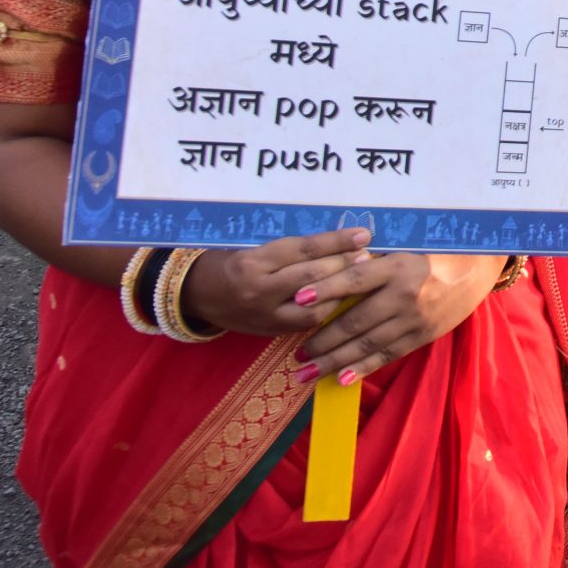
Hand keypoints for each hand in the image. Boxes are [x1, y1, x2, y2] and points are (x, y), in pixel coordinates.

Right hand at [177, 228, 375, 336]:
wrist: (199, 295)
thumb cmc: (232, 261)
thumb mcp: (255, 248)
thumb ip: (293, 250)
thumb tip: (339, 242)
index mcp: (254, 262)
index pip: (303, 251)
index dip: (335, 243)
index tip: (362, 235)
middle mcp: (259, 290)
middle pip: (311, 278)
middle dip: (344, 266)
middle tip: (368, 256)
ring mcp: (265, 316)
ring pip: (313, 307)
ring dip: (342, 292)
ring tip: (363, 279)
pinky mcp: (270, 333)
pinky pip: (307, 324)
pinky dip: (328, 311)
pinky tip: (345, 300)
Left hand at [290, 251, 507, 383]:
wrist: (477, 268)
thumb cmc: (433, 253)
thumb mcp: (403, 249)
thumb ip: (372, 263)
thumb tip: (329, 273)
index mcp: (397, 265)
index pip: (355, 278)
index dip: (326, 289)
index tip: (298, 299)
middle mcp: (405, 294)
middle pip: (356, 321)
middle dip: (322, 342)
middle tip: (295, 356)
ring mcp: (414, 319)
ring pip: (368, 344)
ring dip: (335, 361)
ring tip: (307, 373)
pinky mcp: (423, 335)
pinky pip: (388, 354)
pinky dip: (364, 368)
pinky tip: (342, 379)